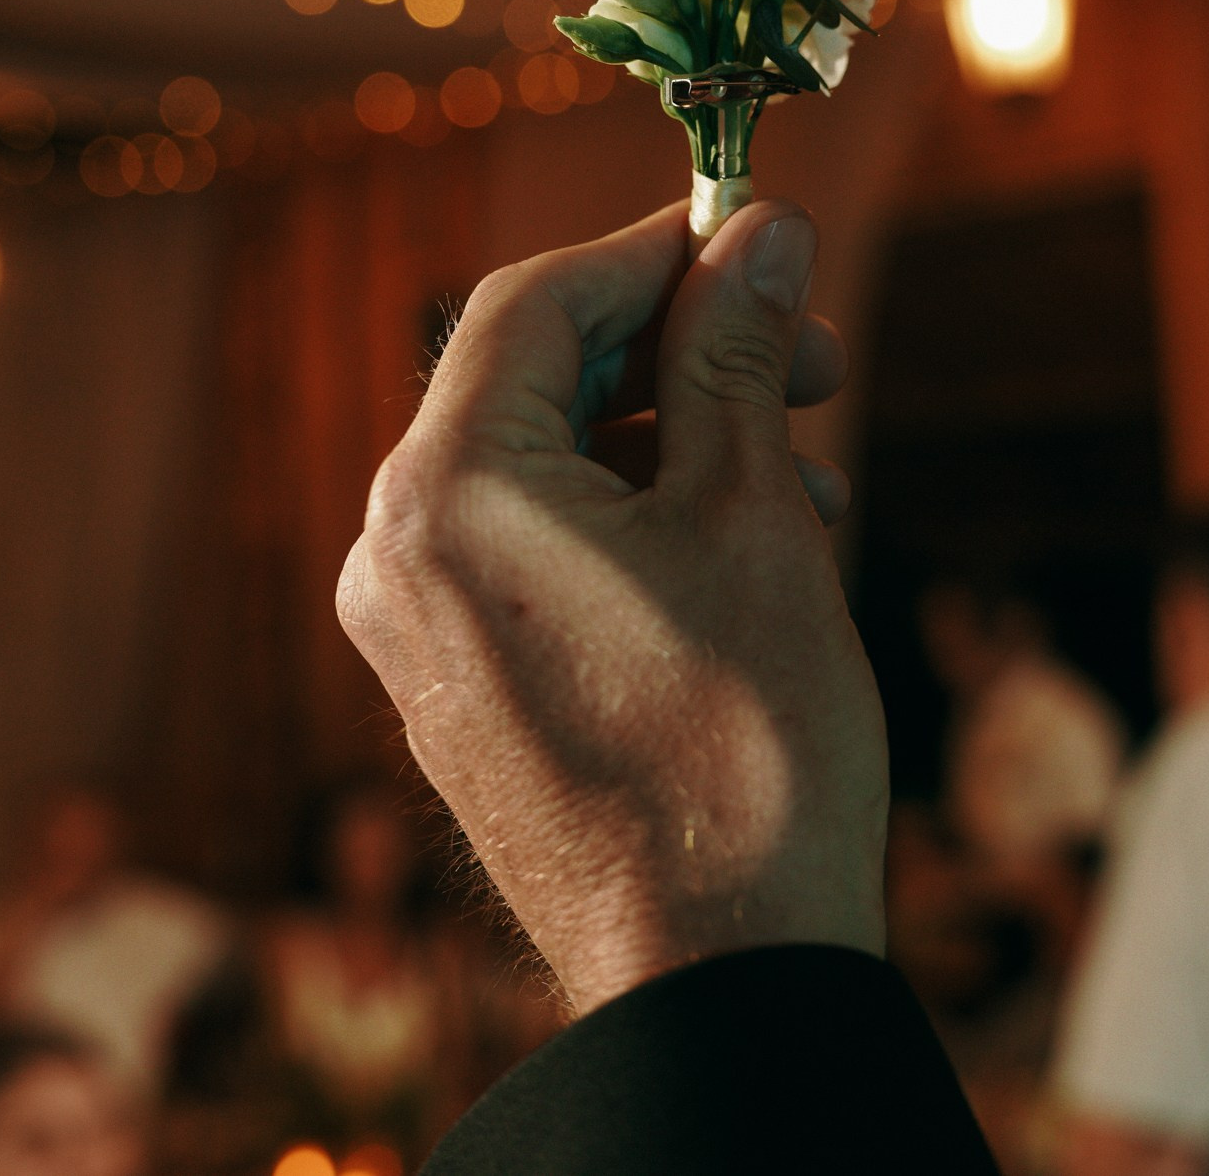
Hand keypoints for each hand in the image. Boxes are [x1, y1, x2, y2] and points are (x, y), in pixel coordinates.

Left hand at [337, 199, 886, 1014]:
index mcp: (447, 495)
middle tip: (810, 360)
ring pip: (547, 472)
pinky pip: (537, 556)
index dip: (656, 255)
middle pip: (534, 383)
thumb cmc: (740, 747)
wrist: (715, 971)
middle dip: (681, 354)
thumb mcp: (754, 516)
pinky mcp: (459, 692)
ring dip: (677, 442)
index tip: (757, 245)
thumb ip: (738, 356)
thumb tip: (760, 237)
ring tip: (807, 477)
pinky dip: (636, 523)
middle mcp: (398, 556)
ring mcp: (419, 634)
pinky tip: (748, 549)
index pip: (536, 303)